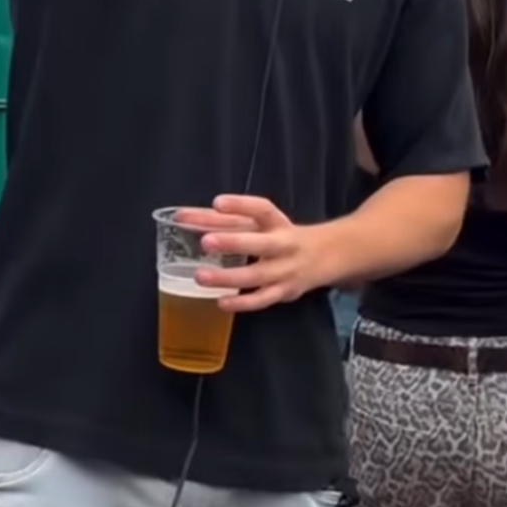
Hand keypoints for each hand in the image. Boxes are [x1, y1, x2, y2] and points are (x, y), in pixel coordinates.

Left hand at [174, 195, 327, 313]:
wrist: (324, 256)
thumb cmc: (279, 236)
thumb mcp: (259, 223)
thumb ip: (223, 219)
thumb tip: (182, 216)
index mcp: (277, 222)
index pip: (262, 209)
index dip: (240, 205)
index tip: (217, 203)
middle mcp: (284, 245)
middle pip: (261, 243)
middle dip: (234, 243)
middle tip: (206, 242)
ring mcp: (286, 270)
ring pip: (258, 275)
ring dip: (229, 277)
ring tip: (201, 276)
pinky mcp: (284, 292)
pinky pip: (263, 299)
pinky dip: (242, 303)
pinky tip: (221, 302)